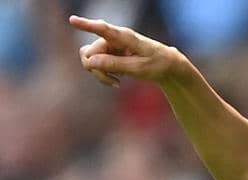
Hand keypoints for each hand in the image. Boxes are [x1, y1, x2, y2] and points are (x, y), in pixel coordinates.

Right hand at [69, 15, 183, 86]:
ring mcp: (109, 46)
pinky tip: (117, 81)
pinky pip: (95, 65)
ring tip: (116, 82)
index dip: (86, 25)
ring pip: (90, 59)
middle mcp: (113, 38)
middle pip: (89, 52)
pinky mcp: (109, 54)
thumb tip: (90, 62)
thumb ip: (115, 64)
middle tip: (113, 81)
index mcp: (124, 37)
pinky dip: (103, 75)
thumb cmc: (156, 63)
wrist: (166, 65)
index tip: (72, 20)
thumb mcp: (138, 67)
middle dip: (96, 69)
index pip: (103, 29)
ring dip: (99, 73)